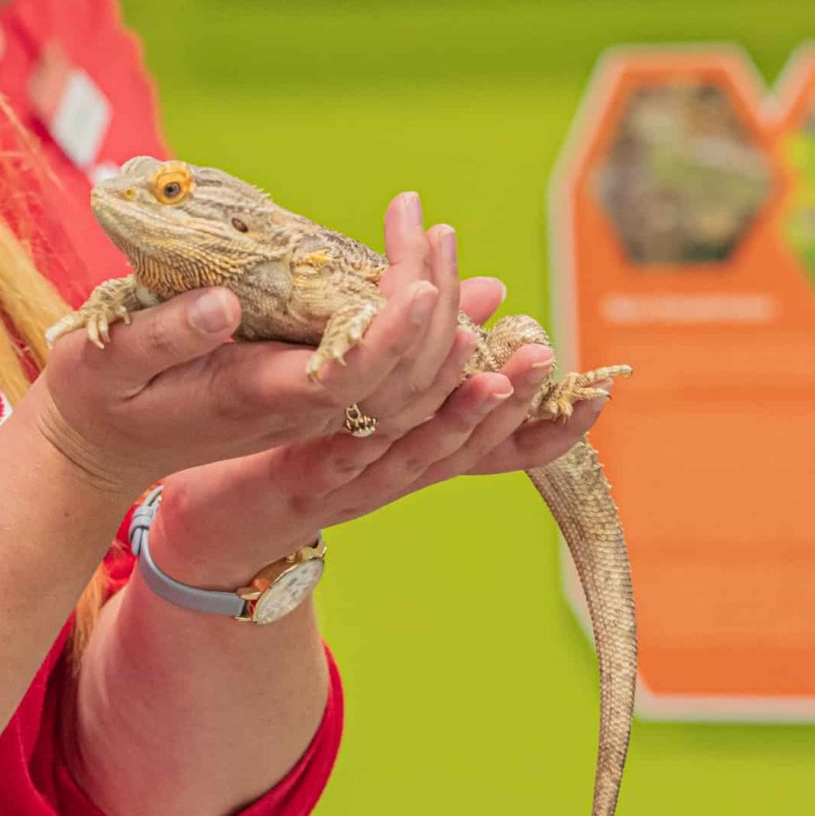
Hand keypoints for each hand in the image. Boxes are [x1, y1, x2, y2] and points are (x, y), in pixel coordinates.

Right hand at [26, 194, 452, 501]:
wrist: (100, 448)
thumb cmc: (97, 397)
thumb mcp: (105, 362)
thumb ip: (162, 336)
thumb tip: (225, 303)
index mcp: (253, 398)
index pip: (347, 378)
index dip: (391, 337)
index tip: (417, 284)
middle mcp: (295, 408)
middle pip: (396, 378)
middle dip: (428, 304)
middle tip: (431, 226)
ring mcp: (307, 404)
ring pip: (402, 379)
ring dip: (434, 312)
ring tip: (439, 236)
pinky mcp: (308, 389)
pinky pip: (383, 370)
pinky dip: (414, 327)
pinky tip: (426, 275)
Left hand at [147, 200, 607, 583]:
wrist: (213, 523)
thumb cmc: (292, 445)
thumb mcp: (364, 392)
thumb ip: (420, 348)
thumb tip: (487, 293)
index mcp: (420, 453)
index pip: (504, 447)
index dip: (554, 425)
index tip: (601, 388)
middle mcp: (399, 476)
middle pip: (468, 440)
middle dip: (512, 400)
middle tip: (546, 354)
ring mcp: (355, 485)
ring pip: (418, 448)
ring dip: (458, 413)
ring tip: (496, 372)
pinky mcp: (301, 482)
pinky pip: (346, 450)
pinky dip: (375, 424)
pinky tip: (388, 392)